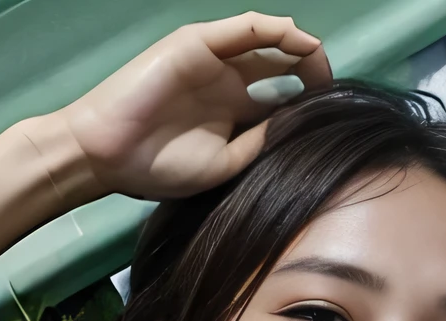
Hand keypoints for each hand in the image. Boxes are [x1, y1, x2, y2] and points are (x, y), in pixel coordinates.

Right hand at [49, 13, 331, 202]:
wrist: (111, 155)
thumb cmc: (162, 166)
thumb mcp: (228, 162)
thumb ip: (261, 142)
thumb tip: (299, 128)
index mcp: (234, 110)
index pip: (282, 96)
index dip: (310, 100)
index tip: (334, 114)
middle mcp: (226, 81)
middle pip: (278, 65)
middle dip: (310, 70)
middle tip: (334, 85)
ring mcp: (211, 61)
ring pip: (263, 42)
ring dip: (296, 44)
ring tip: (320, 56)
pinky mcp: (195, 44)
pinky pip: (239, 30)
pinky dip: (269, 29)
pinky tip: (295, 39)